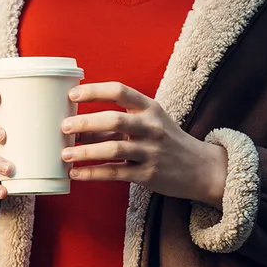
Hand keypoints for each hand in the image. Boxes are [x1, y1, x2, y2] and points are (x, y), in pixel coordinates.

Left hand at [61, 82, 228, 208]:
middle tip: (64, 126)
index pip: (120, 91)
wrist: (202, 169)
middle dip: (86, 122)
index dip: (94, 91)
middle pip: (115, 120)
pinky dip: (92, 173)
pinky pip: (115, 173)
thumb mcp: (148, 124)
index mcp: (150, 108)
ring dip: (85, 152)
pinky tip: (75, 174)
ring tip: (64, 154)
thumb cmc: (166, 142)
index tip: (72, 95)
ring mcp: (151, 152)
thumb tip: (75, 126)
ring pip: (113, 149)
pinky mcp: (148, 175)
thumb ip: (117, 123)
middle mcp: (151, 127)